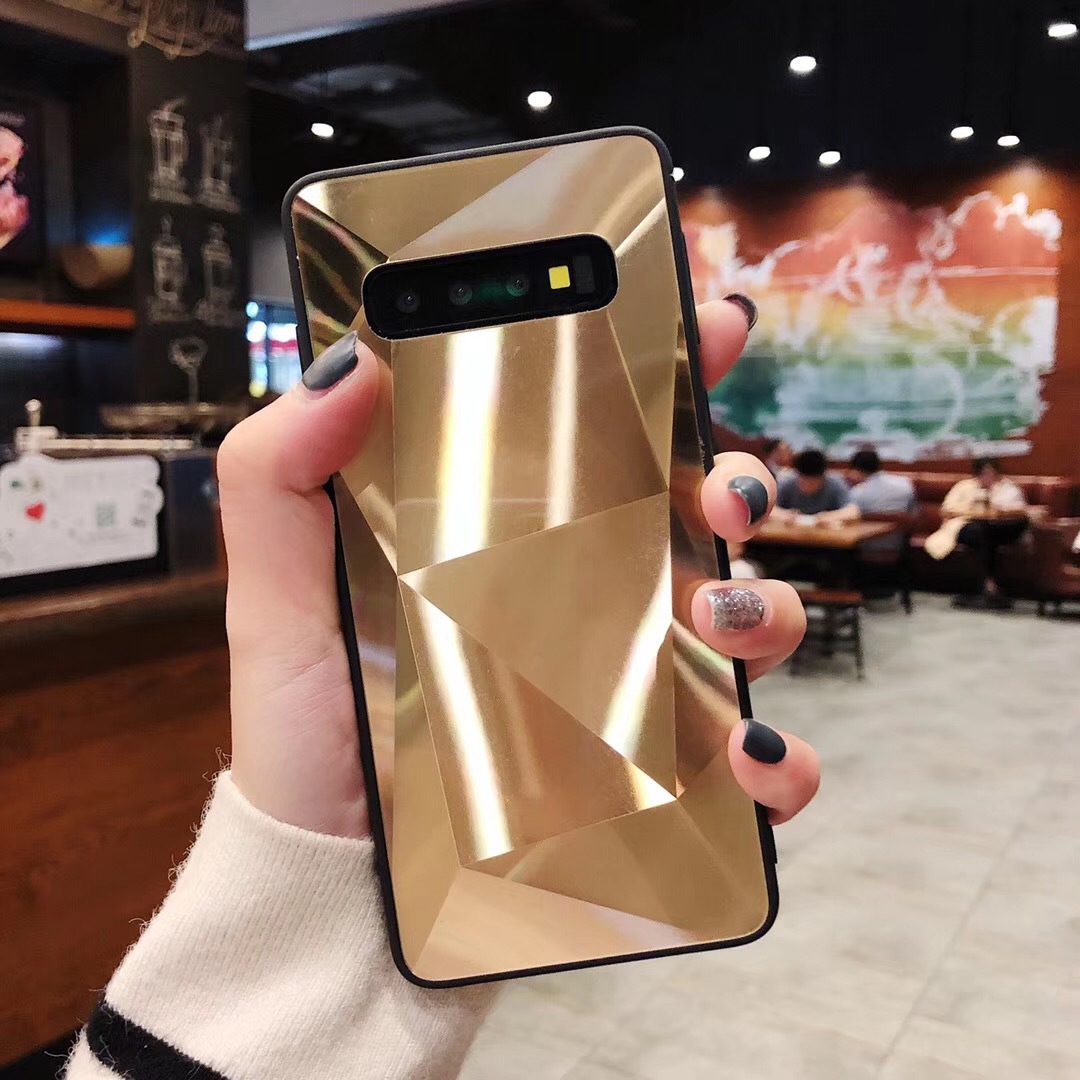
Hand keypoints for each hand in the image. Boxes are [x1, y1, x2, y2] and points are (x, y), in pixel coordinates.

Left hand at [217, 297, 818, 838]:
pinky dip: (776, 760)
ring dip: (767, 607)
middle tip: (717, 500)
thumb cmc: (308, 738)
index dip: (666, 367)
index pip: (601, 431)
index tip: (707, 325)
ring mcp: (626, 690)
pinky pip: (747, 764)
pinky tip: (746, 760)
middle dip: (739, 482)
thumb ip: (280, 476)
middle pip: (695, 514)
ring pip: (744, 620)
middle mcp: (582, 601)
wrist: (333, 886)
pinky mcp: (650, 781)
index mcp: (511, 537)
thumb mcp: (276, 600)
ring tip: (718, 624)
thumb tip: (350, 362)